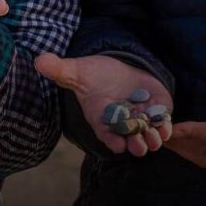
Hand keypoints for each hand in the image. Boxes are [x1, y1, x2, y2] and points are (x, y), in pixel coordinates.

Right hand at [35, 52, 172, 157]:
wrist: (114, 68)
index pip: (107, 136)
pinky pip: (164, 122)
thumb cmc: (93, 75)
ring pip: (150, 136)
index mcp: (102, 120)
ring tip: (157, 134)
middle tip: (140, 144)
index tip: (119, 144)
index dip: (113, 141)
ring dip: (155, 138)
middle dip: (137, 145)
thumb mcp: (77, 71)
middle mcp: (122, 124)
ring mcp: (140, 119)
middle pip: (131, 141)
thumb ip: (60, 69)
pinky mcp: (156, 109)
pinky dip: (166, 123)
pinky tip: (166, 121)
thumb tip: (39, 60)